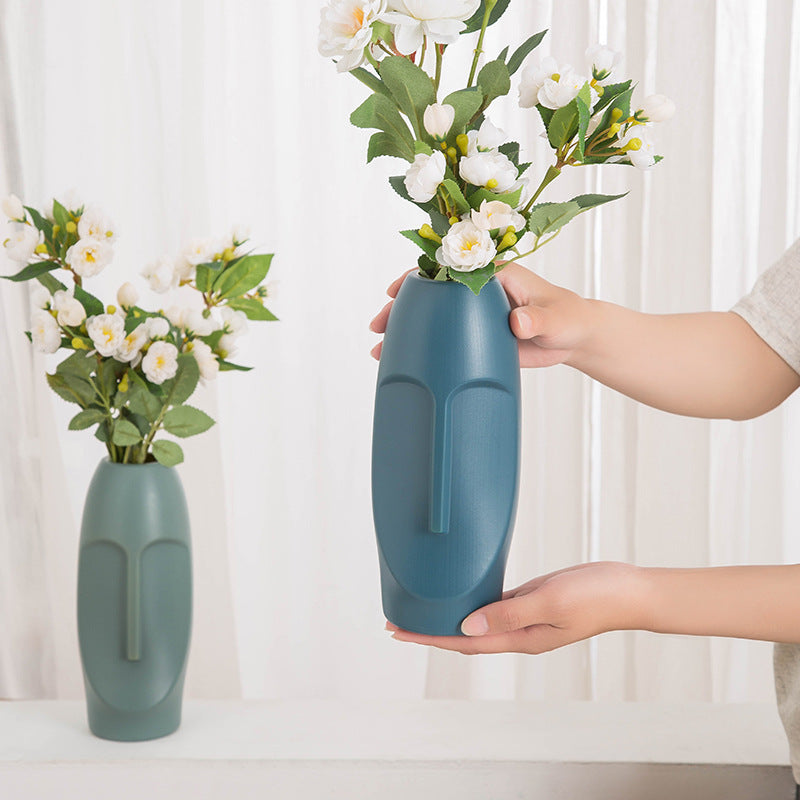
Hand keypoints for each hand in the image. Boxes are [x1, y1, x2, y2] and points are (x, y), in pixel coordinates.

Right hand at [369, 262, 593, 367]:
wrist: (575, 338)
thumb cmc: (568, 317)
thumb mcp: (555, 318)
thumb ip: (537, 319)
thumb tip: (518, 322)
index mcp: (492, 274)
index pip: (447, 269)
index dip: (418, 279)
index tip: (397, 291)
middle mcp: (475, 292)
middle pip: (430, 295)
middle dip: (401, 309)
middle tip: (379, 327)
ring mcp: (472, 316)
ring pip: (432, 319)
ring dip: (406, 333)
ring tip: (380, 351)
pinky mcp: (474, 338)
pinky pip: (443, 341)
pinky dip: (424, 350)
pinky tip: (407, 364)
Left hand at [386, 562, 647, 654]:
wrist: (628, 590)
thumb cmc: (596, 597)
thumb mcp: (549, 603)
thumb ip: (508, 614)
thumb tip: (466, 626)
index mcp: (520, 638)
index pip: (462, 642)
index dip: (428, 638)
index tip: (399, 632)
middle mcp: (518, 632)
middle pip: (462, 635)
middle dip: (429, 631)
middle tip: (397, 622)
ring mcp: (525, 616)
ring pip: (476, 619)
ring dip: (448, 616)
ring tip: (422, 609)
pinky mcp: (532, 599)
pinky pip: (494, 603)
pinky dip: (472, 601)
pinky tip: (461, 593)